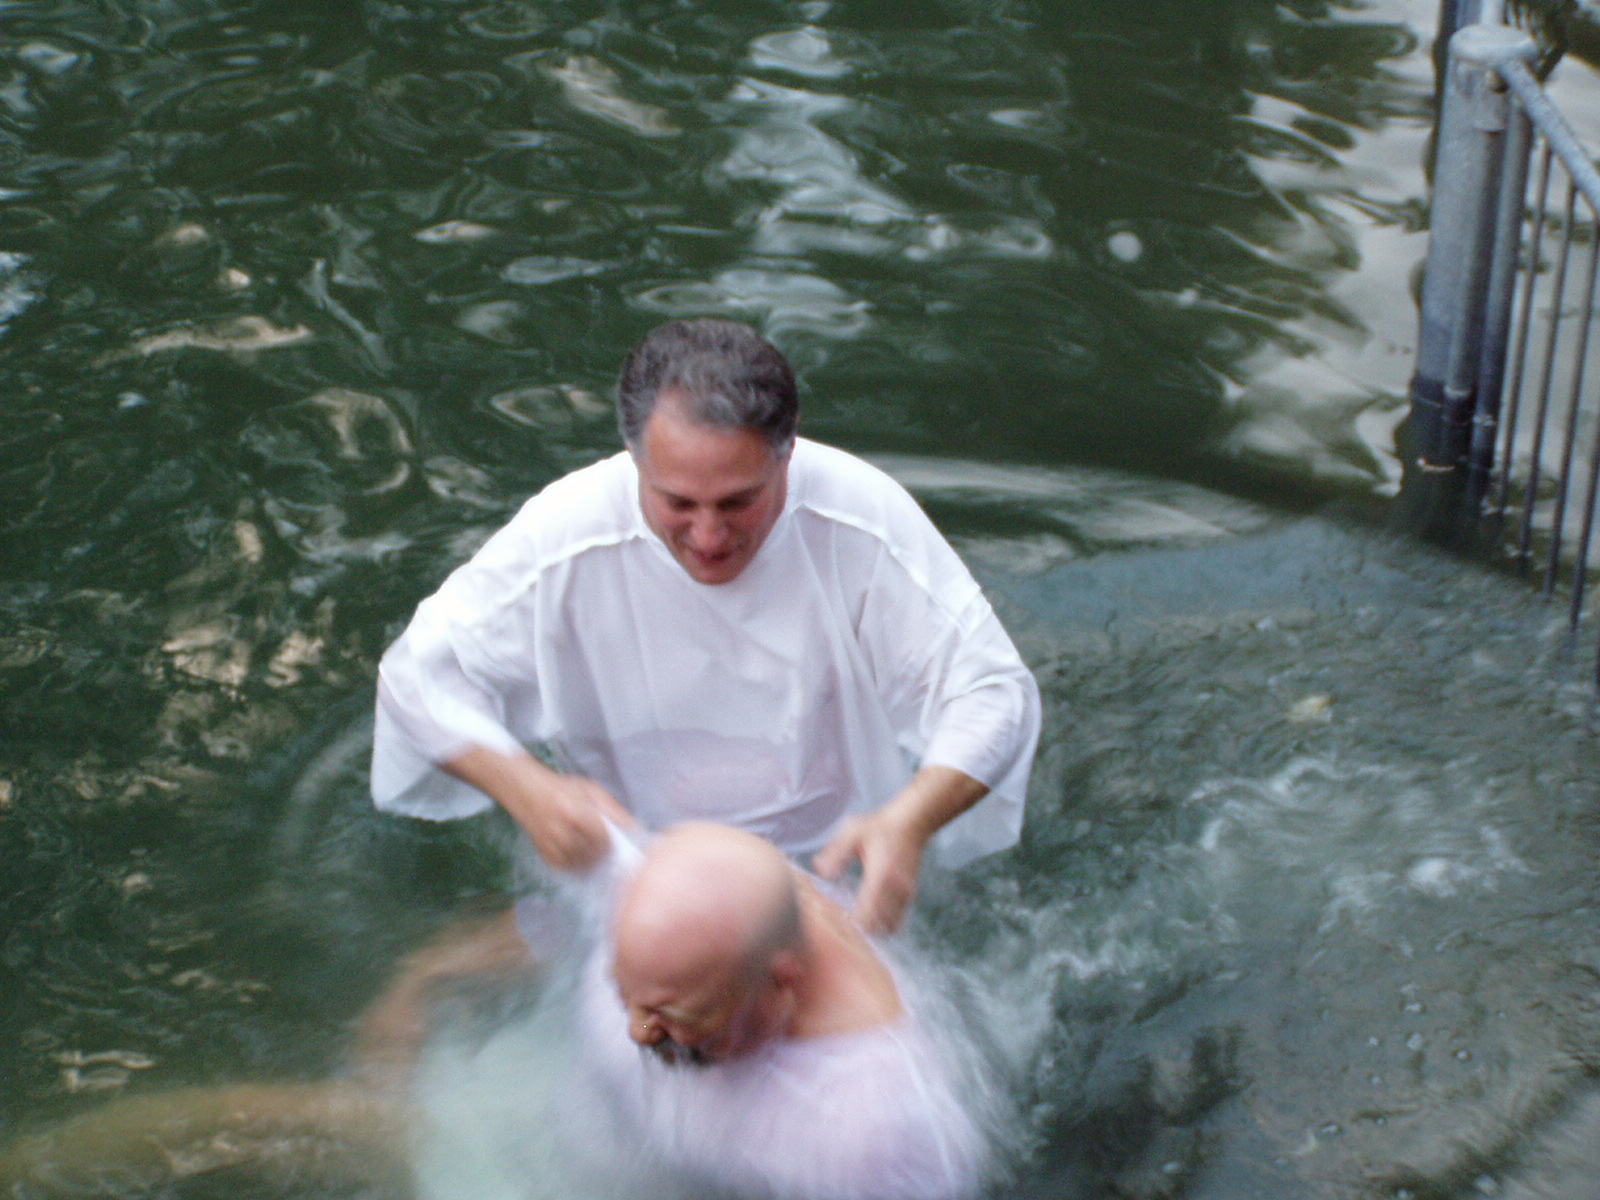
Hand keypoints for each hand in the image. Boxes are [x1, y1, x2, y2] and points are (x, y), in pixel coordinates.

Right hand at [520, 773, 622, 870]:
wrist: (526, 789)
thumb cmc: (562, 788)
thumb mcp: (590, 790)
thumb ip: (613, 809)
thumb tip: (633, 828)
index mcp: (574, 811)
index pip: (601, 837)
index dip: (611, 842)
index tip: (617, 842)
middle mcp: (560, 829)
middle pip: (591, 853)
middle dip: (602, 854)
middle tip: (608, 850)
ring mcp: (548, 842)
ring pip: (578, 863)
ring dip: (590, 862)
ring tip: (595, 853)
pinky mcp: (541, 851)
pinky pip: (563, 867)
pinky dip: (574, 866)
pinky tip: (580, 856)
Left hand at [812, 808, 926, 934]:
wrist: (912, 822)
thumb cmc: (881, 826)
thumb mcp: (853, 832)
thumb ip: (836, 852)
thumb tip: (821, 872)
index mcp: (880, 876)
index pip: (868, 913)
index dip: (853, 923)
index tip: (839, 919)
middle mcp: (895, 889)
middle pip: (879, 927)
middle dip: (861, 929)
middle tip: (845, 922)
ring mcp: (905, 894)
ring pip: (890, 926)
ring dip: (874, 928)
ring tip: (856, 920)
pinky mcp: (909, 894)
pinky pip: (897, 919)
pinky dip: (884, 922)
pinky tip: (869, 913)